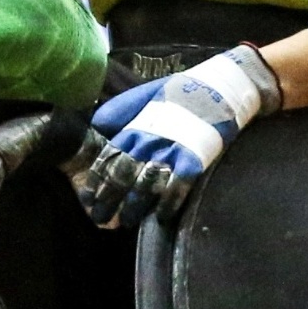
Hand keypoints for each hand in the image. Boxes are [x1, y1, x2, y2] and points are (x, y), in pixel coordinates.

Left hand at [75, 43, 278, 226]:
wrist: (219, 87)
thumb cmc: (178, 92)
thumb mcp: (142, 95)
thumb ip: (118, 114)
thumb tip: (94, 130)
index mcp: (134, 126)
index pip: (107, 158)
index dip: (96, 181)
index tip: (88, 198)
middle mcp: (148, 141)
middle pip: (121, 175)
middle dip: (108, 199)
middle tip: (100, 218)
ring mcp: (171, 151)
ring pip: (144, 185)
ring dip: (133, 206)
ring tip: (125, 221)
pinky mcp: (194, 159)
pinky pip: (177, 187)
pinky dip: (168, 203)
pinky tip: (160, 217)